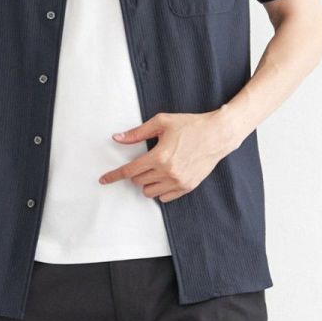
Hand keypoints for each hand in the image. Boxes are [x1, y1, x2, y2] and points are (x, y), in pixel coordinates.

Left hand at [98, 110, 240, 201]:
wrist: (218, 134)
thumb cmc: (190, 125)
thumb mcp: (161, 123)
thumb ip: (137, 133)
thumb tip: (117, 138)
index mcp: (159, 156)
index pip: (129, 171)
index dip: (114, 176)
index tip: (103, 180)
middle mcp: (168, 172)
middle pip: (138, 181)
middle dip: (136, 172)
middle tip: (146, 160)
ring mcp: (178, 182)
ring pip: (149, 192)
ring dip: (147, 182)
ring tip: (156, 169)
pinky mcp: (187, 187)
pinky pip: (164, 197)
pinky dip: (160, 189)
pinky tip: (165, 177)